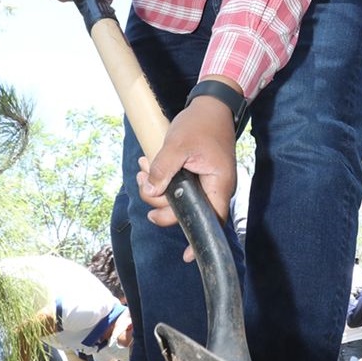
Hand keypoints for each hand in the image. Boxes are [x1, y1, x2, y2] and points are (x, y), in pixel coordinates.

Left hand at [136, 98, 236, 260]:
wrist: (212, 104)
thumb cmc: (201, 123)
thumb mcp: (178, 145)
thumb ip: (163, 170)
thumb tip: (151, 192)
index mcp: (218, 184)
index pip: (211, 220)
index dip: (198, 238)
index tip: (187, 256)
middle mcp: (215, 187)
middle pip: (188, 211)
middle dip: (162, 202)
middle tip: (144, 185)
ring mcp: (207, 181)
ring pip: (180, 198)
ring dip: (158, 187)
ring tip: (143, 168)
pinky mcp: (198, 174)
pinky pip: (179, 185)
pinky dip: (163, 178)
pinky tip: (149, 165)